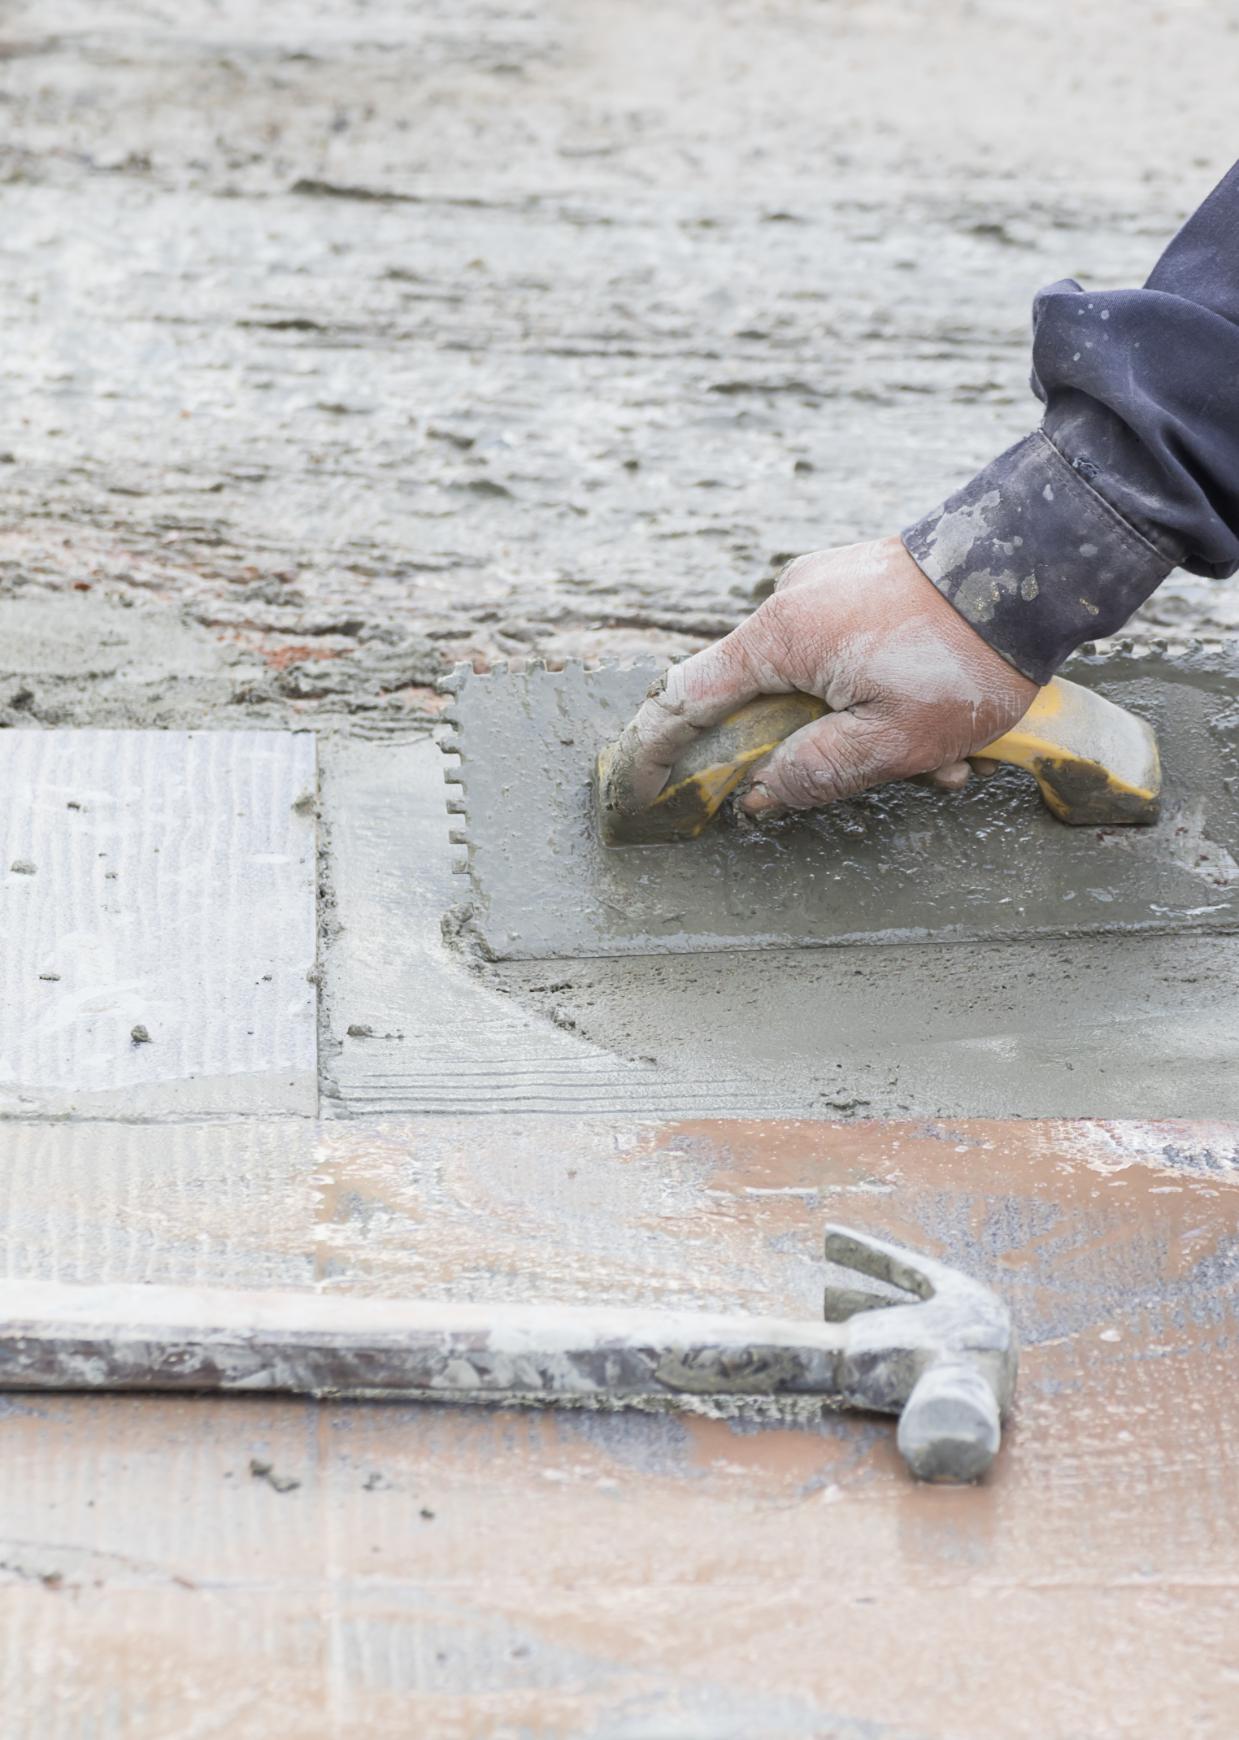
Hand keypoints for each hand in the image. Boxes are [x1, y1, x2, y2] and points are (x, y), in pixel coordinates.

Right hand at [616, 536, 1038, 818]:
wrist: (1041, 561)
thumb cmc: (965, 654)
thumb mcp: (891, 742)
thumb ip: (814, 774)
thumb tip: (761, 796)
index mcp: (780, 636)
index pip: (687, 699)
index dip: (655, 751)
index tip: (639, 790)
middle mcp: (791, 601)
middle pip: (768, 700)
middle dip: (822, 755)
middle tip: (895, 780)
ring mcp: (828, 586)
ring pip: (821, 685)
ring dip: (872, 733)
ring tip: (946, 759)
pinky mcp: (864, 582)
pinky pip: (853, 656)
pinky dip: (888, 699)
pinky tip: (951, 725)